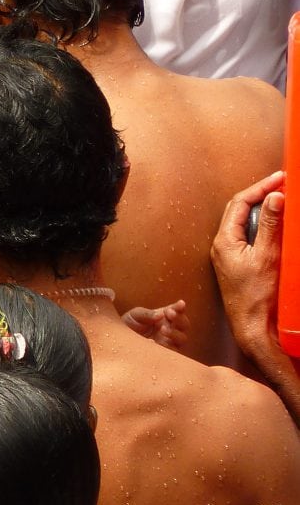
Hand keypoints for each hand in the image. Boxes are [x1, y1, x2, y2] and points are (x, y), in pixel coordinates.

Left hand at [122, 299, 188, 351]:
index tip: (180, 304)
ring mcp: (168, 341)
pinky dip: (167, 346)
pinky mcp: (164, 353)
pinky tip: (156, 342)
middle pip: (185, 324)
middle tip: (169, 314)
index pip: (178, 310)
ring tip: (162, 328)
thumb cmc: (130, 324)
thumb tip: (160, 315)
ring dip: (175, 333)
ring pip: (182, 338)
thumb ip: (147, 314)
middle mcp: (170, 328)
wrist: (120, 339)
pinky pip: (173, 351)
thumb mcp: (136, 315)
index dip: (181, 307)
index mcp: (165, 316)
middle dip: (180, 318)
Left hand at [211, 170, 299, 424]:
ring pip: (243, 223)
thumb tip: (274, 197)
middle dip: (260, 194)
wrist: (251, 326)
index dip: (260, 187)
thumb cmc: (257, 295)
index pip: (239, 202)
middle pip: (239, 210)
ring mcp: (228, 255)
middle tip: (281, 184)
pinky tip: (276, 226)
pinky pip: (247, 236)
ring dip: (261, 210)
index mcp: (224, 240)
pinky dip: (261, 226)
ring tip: (281, 200)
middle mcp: (222, 245)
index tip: (280, 178)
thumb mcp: (268, 256)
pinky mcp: (236, 264)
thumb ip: (269, 225)